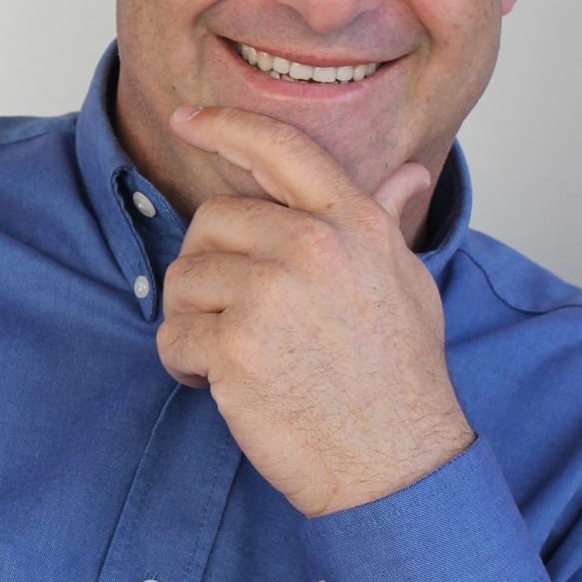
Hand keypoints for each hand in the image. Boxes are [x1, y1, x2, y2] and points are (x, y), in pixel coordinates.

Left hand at [157, 106, 474, 516]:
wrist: (395, 463)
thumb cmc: (401, 376)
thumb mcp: (408, 283)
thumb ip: (388, 221)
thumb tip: (408, 174)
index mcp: (354, 224)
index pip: (281, 148)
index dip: (226, 125)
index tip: (187, 118)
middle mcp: (312, 248)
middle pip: (212, 220)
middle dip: (210, 266)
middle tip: (237, 314)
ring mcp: (270, 297)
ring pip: (184, 279)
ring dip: (193, 319)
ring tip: (236, 354)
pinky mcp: (234, 349)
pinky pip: (173, 337)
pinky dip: (184, 364)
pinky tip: (221, 385)